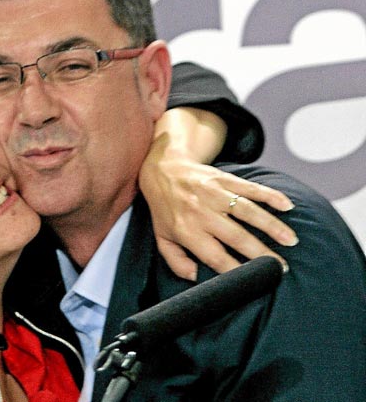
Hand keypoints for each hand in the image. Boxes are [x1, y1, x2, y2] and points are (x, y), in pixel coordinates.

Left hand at [139, 153, 296, 280]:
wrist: (163, 171)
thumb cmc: (166, 210)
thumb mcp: (163, 239)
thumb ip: (177, 262)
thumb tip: (196, 278)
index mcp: (186, 231)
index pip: (215, 256)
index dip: (236, 271)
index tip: (256, 282)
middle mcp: (201, 212)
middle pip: (236, 237)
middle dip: (261, 254)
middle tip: (281, 268)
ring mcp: (214, 194)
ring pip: (248, 211)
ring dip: (272, 226)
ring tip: (291, 241)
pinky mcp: (224, 179)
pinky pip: (251, 188)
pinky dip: (270, 195)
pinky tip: (287, 206)